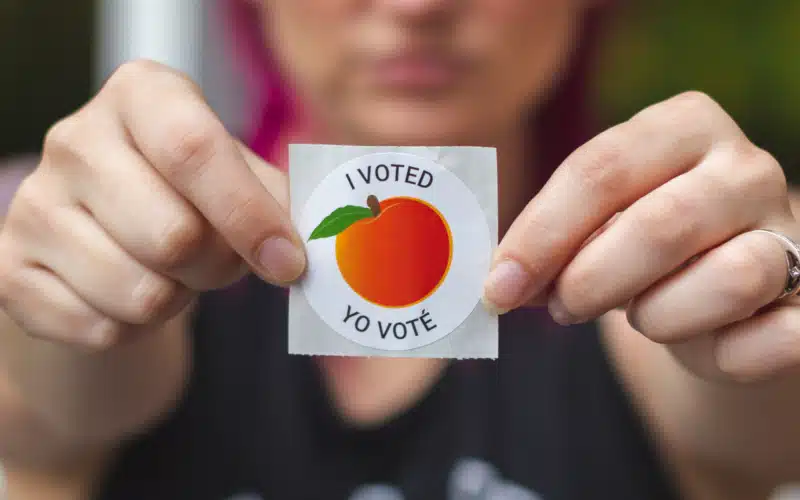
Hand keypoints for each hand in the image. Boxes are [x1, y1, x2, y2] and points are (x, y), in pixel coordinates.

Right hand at [0, 60, 305, 349]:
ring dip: (176, 300)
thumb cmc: (190, 198)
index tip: (289, 262)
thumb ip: (278, 203)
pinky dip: (134, 330)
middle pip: (173, 237)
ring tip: (169, 272)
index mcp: (141, 95)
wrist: (108, 236)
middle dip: (217, 268)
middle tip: (217, 260)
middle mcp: (75, 139)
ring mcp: (32, 204)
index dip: (249, 215)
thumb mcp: (240, 180)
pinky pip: (100, 329)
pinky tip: (127, 294)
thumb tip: (312, 244)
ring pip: (140, 293)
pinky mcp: (9, 270)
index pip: (195, 151)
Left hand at [484, 91, 797, 381]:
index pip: (599, 170)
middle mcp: (745, 166)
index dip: (540, 235)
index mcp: (682, 125)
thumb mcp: (592, 225)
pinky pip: (776, 337)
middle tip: (561, 308)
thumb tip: (499, 282)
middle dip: (591, 280)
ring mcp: (789, 229)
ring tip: (639, 315)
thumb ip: (552, 241)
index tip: (499, 286)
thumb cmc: (637, 245)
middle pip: (660, 224)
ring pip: (731, 277)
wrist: (715, 286)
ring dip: (660, 315)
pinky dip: (727, 354)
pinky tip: (703, 347)